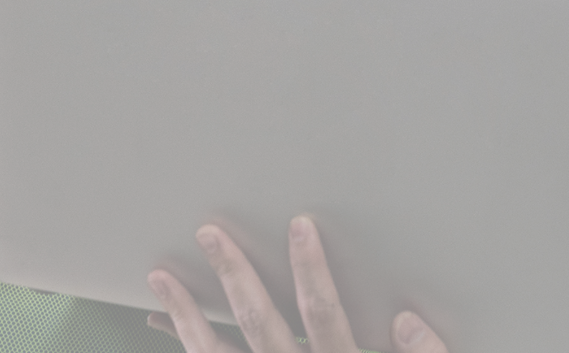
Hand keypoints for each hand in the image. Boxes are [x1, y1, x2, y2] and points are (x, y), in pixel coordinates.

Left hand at [147, 217, 445, 352]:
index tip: (299, 227)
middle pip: (257, 322)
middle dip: (232, 274)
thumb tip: (406, 321)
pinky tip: (166, 324)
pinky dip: (187, 342)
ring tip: (162, 277)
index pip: (322, 314)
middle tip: (209, 233)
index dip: (310, 270)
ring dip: (185, 314)